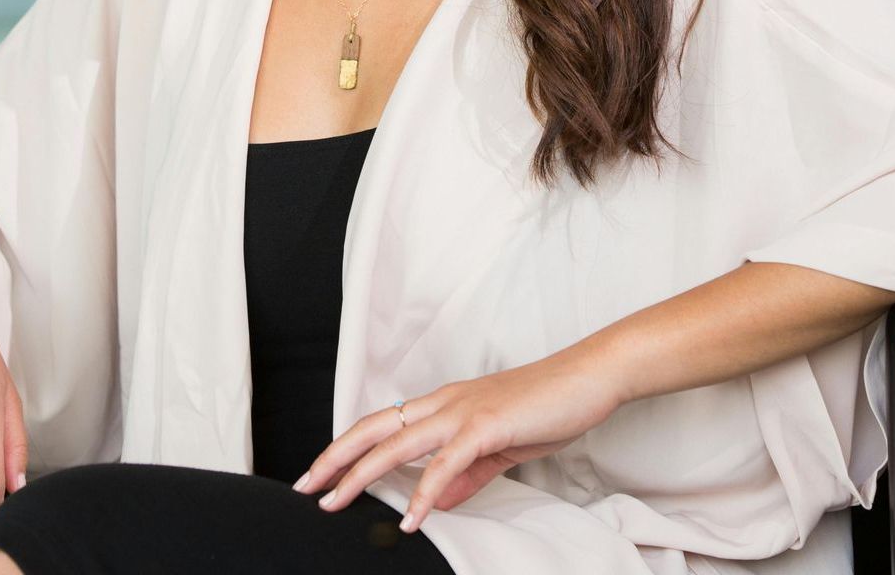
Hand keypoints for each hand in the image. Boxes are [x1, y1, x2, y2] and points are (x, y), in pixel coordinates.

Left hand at [290, 342, 622, 531]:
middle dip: (336, 457)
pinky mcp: (487, 425)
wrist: (587, 377)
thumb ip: (467, 473)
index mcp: (446, 404)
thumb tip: (439, 501)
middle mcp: (446, 402)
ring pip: (398, 443)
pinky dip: (425, 492)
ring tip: (337, 502)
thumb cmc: (548, 405)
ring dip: (362, 474)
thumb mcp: (500, 445)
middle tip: (307, 487)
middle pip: (375, 428)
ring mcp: (464, 411)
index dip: (349, 446)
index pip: (384, 424)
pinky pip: (446, 463)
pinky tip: (411, 518)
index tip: (323, 473)